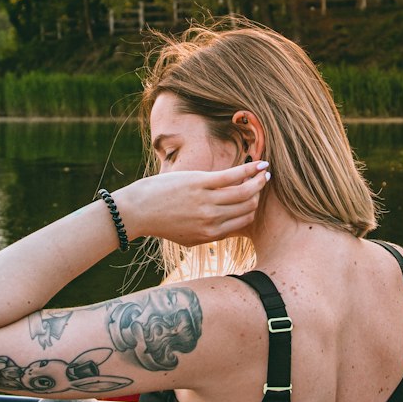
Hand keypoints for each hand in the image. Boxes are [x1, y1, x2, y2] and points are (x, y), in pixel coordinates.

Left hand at [118, 162, 269, 245]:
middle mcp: (212, 219)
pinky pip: (232, 176)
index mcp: (211, 234)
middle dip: (257, 194)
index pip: (244, 221)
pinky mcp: (200, 183)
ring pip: (245, 191)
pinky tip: (261, 164)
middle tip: (261, 183)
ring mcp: (207, 201)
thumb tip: (228, 227)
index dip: (252, 209)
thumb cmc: (161, 222)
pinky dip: (249, 169)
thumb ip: (209, 234)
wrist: (137, 211)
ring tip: (265, 172)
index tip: (254, 197)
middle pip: (248, 206)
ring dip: (258, 180)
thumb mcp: (188, 237)